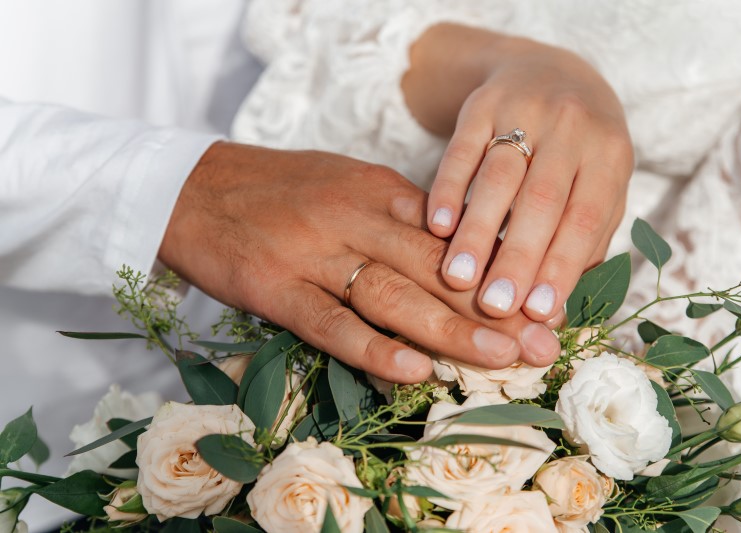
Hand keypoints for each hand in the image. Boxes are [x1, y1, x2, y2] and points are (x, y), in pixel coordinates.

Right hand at [158, 142, 559, 382]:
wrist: (193, 187)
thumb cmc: (280, 191)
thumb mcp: (347, 185)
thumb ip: (400, 217)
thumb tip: (459, 254)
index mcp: (378, 190)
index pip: (452, 235)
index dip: (501, 272)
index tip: (542, 306)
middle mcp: (353, 216)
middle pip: (433, 266)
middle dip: (493, 306)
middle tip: (543, 343)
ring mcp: (312, 252)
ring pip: (391, 293)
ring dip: (449, 329)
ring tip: (500, 358)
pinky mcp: (274, 285)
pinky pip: (329, 321)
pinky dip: (371, 348)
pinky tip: (412, 370)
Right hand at [403, 24, 632, 322]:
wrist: (550, 72)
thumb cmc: (580, 151)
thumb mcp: (600, 186)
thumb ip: (584, 243)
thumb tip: (558, 311)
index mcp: (609, 155)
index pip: (585, 217)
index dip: (562, 266)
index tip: (538, 313)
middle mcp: (572, 128)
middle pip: (542, 199)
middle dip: (517, 257)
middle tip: (493, 306)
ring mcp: (525, 110)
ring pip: (499, 176)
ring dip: (477, 230)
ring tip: (457, 277)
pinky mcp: (482, 104)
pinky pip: (462, 148)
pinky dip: (448, 188)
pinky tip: (436, 226)